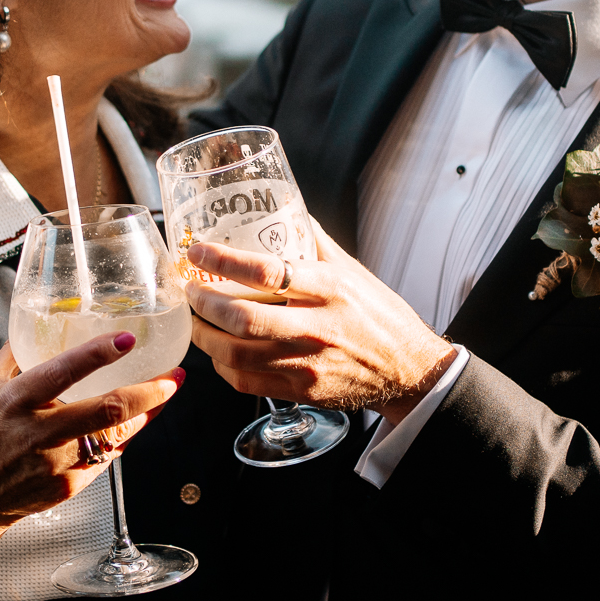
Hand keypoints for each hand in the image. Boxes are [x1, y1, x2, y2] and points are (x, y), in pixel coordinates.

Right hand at [0, 333, 182, 600]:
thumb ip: (15, 353)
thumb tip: (42, 316)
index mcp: (16, 400)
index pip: (60, 372)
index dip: (96, 354)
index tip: (127, 338)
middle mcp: (37, 432)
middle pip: (105, 411)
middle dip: (148, 392)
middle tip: (174, 375)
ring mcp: (56, 464)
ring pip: (115, 437)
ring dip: (146, 414)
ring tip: (166, 391)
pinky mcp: (68, 487)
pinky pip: (108, 457)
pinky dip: (125, 436)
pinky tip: (139, 420)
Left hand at [185, 218, 456, 423]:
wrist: (408, 370)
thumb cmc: (380, 315)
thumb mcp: (352, 270)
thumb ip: (314, 241)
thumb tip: (282, 208)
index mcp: (330, 289)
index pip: (267, 271)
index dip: (223, 260)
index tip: (197, 251)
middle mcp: (317, 328)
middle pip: (243, 319)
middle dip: (204, 304)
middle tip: (191, 291)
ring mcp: (307, 364)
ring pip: (236, 356)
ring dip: (205, 338)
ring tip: (197, 322)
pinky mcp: (301, 392)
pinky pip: (246, 383)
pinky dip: (223, 367)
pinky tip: (219, 353)